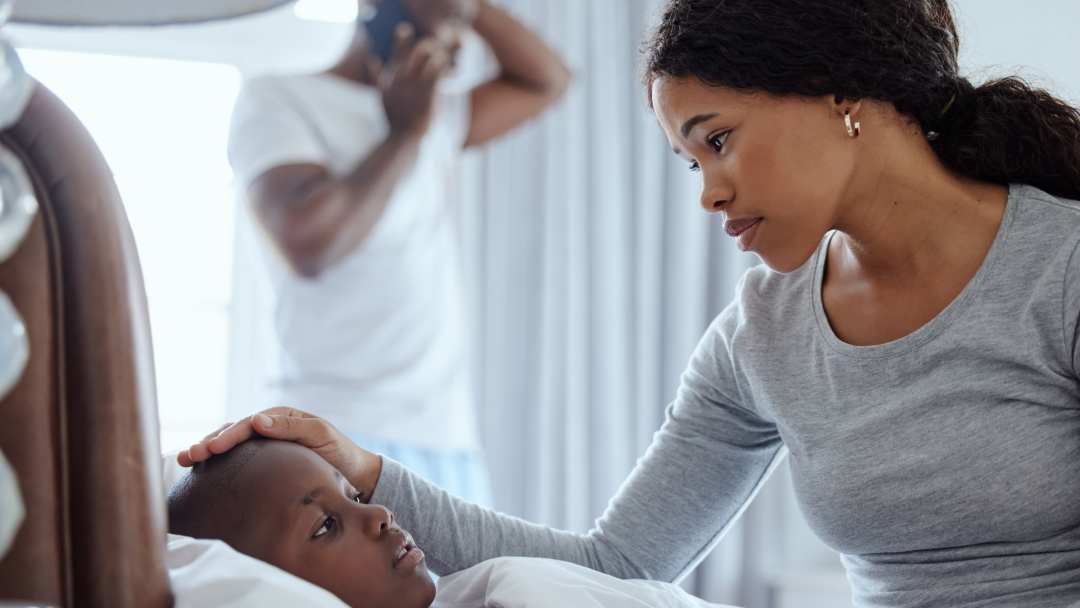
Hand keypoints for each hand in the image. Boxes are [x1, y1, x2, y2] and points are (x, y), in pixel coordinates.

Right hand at [177, 407, 382, 501]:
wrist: (353, 475)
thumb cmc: (339, 453)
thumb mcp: (321, 436)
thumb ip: (292, 427)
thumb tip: (256, 420)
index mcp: (281, 418)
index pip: (247, 425)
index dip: (227, 436)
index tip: (209, 449)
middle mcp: (268, 429)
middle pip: (232, 432)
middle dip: (207, 443)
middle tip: (187, 457)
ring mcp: (264, 446)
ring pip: (229, 446)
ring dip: (206, 452)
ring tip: (182, 461)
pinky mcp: (262, 464)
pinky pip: (236, 461)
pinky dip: (217, 464)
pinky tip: (198, 472)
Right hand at [370, 23, 452, 137]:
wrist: (403, 137)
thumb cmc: (394, 117)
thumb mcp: (382, 95)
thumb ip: (377, 75)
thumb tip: (371, 59)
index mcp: (393, 77)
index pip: (397, 51)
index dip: (402, 37)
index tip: (407, 29)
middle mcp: (403, 78)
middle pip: (419, 50)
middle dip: (429, 46)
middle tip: (435, 50)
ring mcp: (416, 86)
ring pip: (432, 59)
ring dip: (440, 57)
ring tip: (444, 63)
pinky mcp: (428, 94)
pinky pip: (440, 73)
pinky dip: (445, 69)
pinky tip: (448, 74)